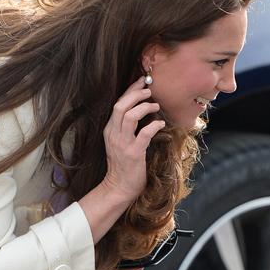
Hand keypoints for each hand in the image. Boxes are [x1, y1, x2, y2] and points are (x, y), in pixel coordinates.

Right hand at [100, 78, 164, 203]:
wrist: (118, 188)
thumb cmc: (122, 166)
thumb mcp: (119, 143)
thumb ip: (125, 128)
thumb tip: (140, 111)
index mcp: (109, 130)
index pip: (117, 104)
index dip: (130, 91)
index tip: (141, 82)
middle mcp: (113, 134)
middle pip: (121, 105)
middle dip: (136, 94)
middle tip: (149, 91)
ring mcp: (123, 144)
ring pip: (130, 116)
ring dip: (144, 107)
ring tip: (155, 105)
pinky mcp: (133, 154)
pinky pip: (144, 134)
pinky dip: (154, 125)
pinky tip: (160, 123)